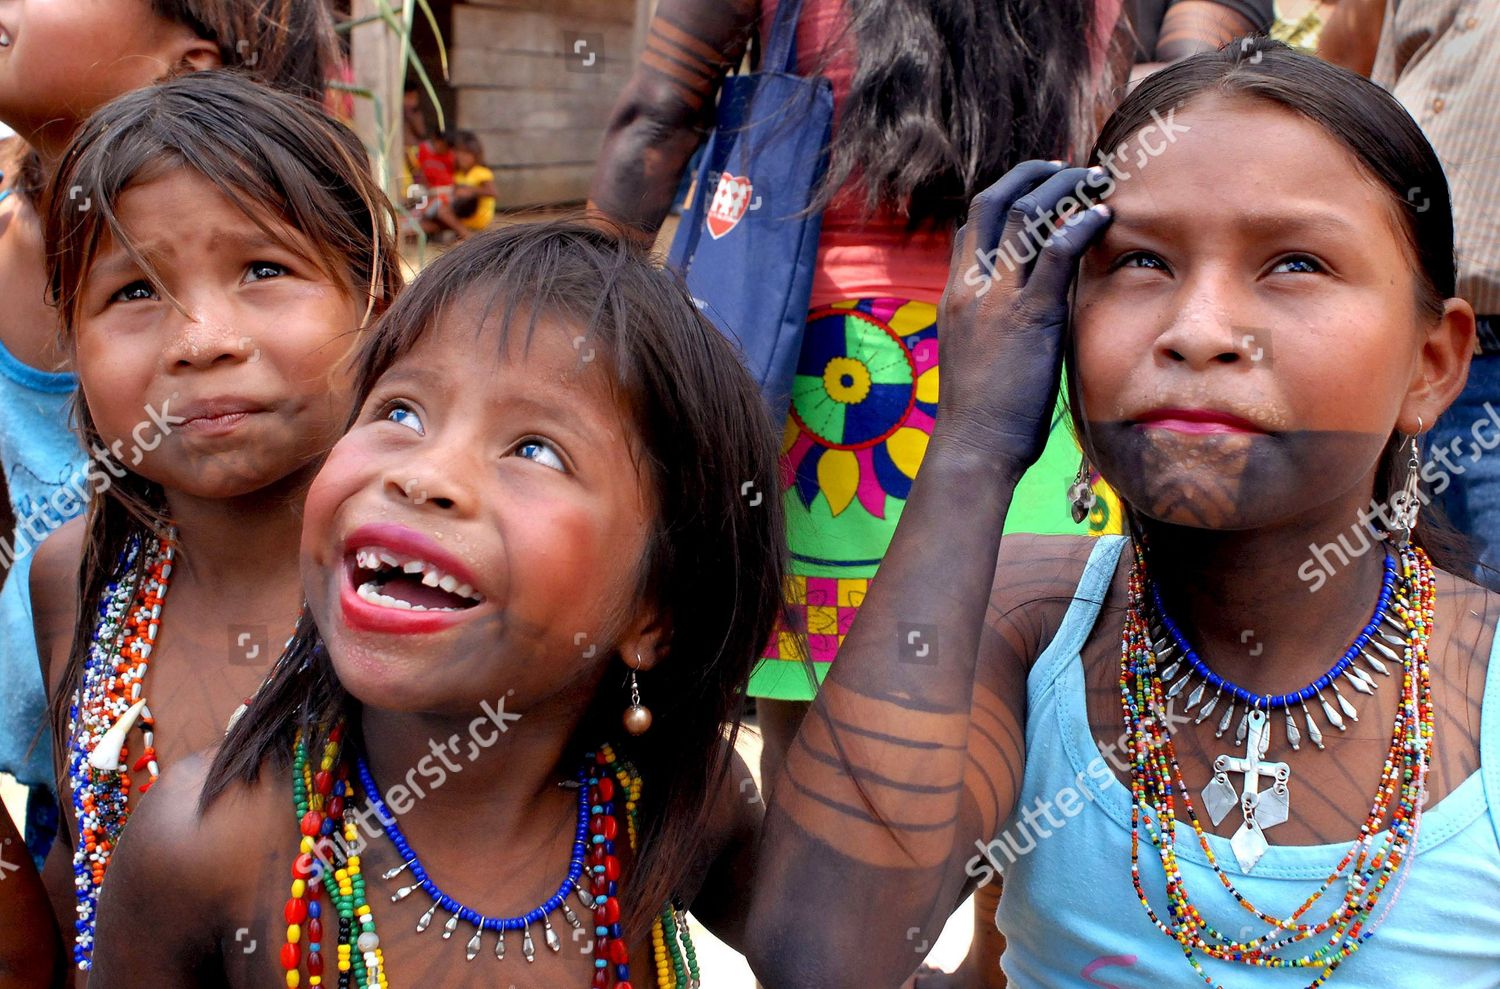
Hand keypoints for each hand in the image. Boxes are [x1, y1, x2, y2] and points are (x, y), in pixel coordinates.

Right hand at [936, 160, 1112, 468]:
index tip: (1040, 191)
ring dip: (1062, 188)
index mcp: (956, 295)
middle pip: (990, 202)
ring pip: (1022, 214)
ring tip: (1094, 182)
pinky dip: (1079, 225)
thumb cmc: (984, 413)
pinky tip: (1103, 217)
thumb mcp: (980, 354)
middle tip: (1069, 169)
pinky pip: (1053, 252)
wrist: (975, 444)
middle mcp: (969, 286)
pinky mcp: (1028, 315)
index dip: (1006, 197)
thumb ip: (997, 321)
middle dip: (1031, 175)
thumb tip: (1031, 310)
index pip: (972, 225)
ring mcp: (995, 298)